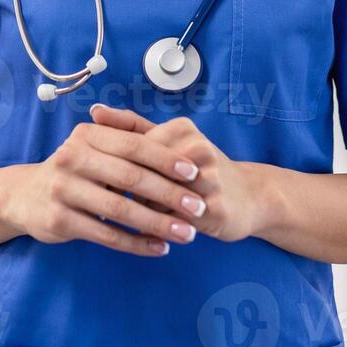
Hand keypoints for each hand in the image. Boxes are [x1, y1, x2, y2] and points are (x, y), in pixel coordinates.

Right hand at [2, 120, 209, 256]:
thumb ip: (131, 145)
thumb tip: (183, 151)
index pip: (134, 145)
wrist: (25, 196)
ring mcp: (63, 190)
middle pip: (130, 177)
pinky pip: (106, 235)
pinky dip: (136, 243)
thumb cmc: (75, 171)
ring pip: (120, 209)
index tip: (195, 174)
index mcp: (88, 135)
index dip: (167, 159)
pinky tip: (159, 248)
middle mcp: (72, 158)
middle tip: (199, 208)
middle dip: (169, 194)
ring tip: (187, 234)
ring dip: (157, 223)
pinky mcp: (59, 220)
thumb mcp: (95, 148)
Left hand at [89, 105, 261, 242]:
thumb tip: (95, 111)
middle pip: (141, 175)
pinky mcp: (215, 209)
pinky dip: (159, 230)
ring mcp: (209, 179)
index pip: (131, 150)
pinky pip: (173, 222)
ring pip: (154, 200)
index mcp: (181, 129)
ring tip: (142, 218)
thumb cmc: (202, 170)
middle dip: (126, 193)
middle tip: (118, 203)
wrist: (251, 196)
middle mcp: (197, 149)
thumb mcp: (170, 142)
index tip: (104, 182)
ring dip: (144, 213)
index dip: (114, 170)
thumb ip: (132, 126)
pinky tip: (156, 234)